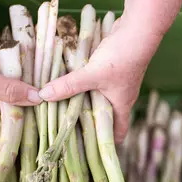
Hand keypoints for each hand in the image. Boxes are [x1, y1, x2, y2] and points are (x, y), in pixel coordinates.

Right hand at [0, 0, 40, 140]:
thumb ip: (8, 91)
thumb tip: (37, 99)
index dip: (8, 142)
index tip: (29, 145)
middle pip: (8, 114)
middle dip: (26, 116)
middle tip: (48, 120)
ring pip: (13, 94)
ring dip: (28, 95)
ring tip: (51, 102)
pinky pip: (14, 77)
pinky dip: (25, 77)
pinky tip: (43, 80)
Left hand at [37, 16, 161, 142]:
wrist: (138, 31)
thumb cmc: (122, 58)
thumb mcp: (92, 74)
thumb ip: (69, 85)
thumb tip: (43, 96)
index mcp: (121, 106)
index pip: (117, 134)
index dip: (105, 144)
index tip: (86, 149)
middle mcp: (121, 98)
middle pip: (105, 117)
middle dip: (88, 124)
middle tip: (67, 129)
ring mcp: (117, 83)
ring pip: (100, 99)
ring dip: (85, 102)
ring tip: (63, 106)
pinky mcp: (113, 69)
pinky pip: (97, 83)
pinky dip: (86, 85)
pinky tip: (71, 82)